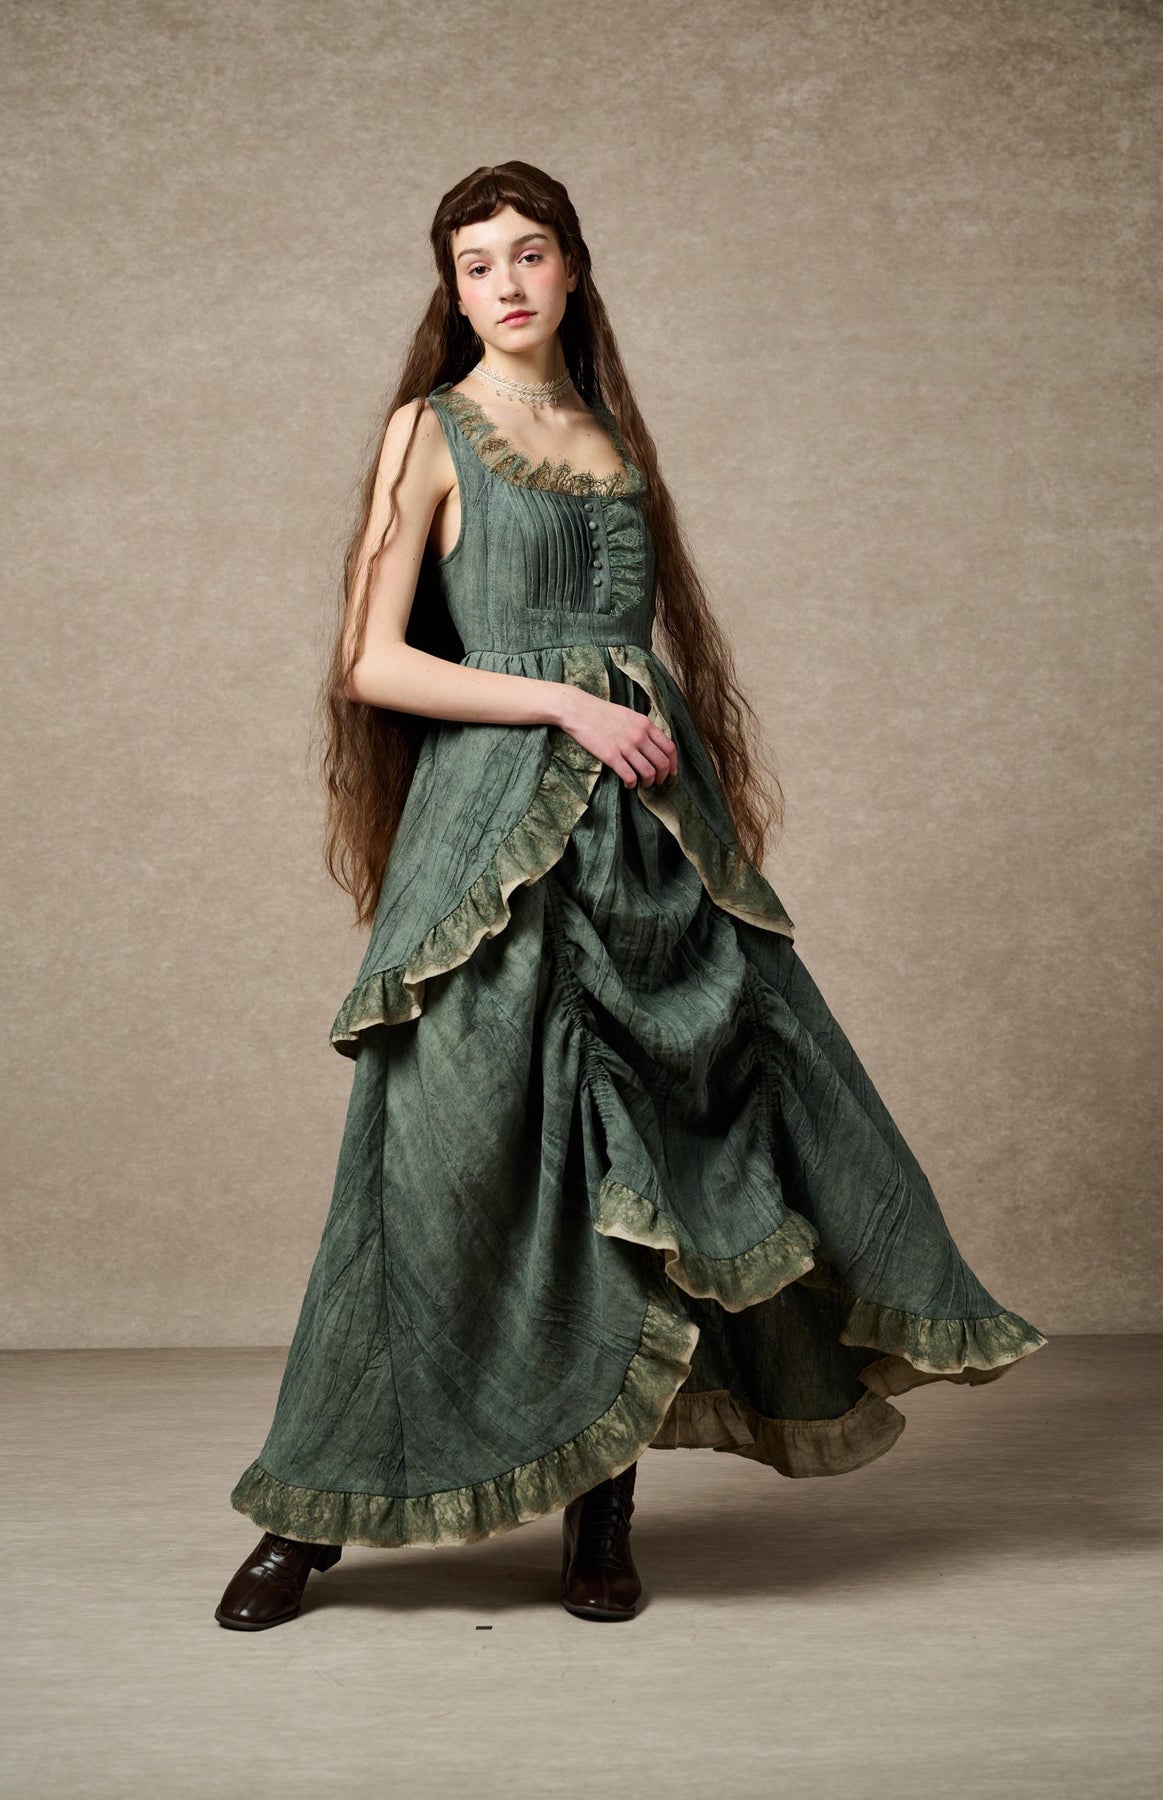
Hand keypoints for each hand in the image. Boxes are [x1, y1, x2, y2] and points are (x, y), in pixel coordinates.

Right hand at [558, 687, 677, 788]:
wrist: (579, 710)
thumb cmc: (602, 712)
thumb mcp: (629, 714)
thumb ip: (643, 728)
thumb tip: (653, 744)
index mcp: (645, 724)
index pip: (669, 747)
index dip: (673, 763)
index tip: (671, 772)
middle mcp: (639, 735)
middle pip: (662, 763)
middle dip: (662, 777)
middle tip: (656, 782)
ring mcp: (626, 746)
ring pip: (648, 772)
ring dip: (648, 783)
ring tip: (642, 784)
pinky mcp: (611, 756)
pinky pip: (630, 776)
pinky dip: (632, 784)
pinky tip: (628, 784)